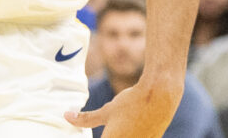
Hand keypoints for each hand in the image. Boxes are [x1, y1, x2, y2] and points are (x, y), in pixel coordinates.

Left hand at [67, 74, 183, 137]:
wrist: (162, 93)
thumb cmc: (132, 100)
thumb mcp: (108, 110)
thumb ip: (86, 118)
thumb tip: (66, 116)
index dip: (102, 136)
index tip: (103, 132)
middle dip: (110, 135)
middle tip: (111, 128)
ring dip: (120, 135)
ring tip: (123, 126)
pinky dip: (131, 135)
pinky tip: (132, 128)